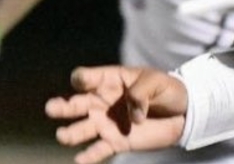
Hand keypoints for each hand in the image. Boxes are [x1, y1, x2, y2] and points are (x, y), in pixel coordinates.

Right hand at [45, 64, 189, 163]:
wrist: (182, 113)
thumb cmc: (167, 90)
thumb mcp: (156, 82)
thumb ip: (140, 93)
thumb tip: (133, 116)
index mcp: (110, 80)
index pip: (88, 78)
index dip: (83, 79)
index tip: (81, 82)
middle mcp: (102, 102)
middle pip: (76, 103)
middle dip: (63, 106)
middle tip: (51, 108)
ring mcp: (106, 123)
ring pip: (82, 128)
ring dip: (70, 133)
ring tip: (62, 136)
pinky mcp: (115, 142)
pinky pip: (98, 150)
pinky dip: (88, 157)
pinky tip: (79, 161)